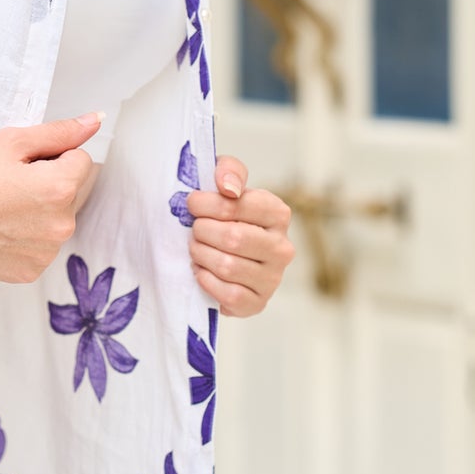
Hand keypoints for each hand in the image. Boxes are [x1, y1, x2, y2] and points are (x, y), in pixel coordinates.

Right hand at [0, 113, 101, 284]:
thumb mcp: (11, 142)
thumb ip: (59, 133)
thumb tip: (95, 121)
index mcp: (60, 188)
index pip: (80, 160)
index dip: (51, 156)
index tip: (21, 164)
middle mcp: (61, 225)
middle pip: (69, 192)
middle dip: (47, 184)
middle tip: (7, 185)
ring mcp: (46, 253)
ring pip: (56, 221)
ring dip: (38, 213)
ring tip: (0, 209)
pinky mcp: (30, 272)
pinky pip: (40, 246)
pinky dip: (25, 238)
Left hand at [187, 154, 294, 316]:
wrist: (219, 252)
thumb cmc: (222, 213)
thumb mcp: (224, 182)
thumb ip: (228, 171)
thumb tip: (228, 187)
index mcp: (278, 213)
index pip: (241, 204)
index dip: (209, 204)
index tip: (192, 203)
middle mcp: (282, 247)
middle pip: (233, 238)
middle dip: (203, 232)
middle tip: (194, 231)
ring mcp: (273, 278)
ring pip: (228, 266)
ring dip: (201, 255)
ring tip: (196, 249)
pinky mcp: (258, 303)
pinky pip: (228, 294)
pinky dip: (206, 281)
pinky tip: (202, 271)